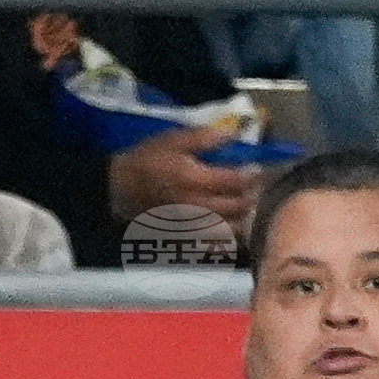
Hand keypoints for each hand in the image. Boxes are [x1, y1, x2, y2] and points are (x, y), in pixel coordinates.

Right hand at [107, 124, 260, 228]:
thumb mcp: (174, 140)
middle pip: (236, 207)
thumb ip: (204, 137)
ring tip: (248, 208)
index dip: (251, 175)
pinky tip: (232, 229)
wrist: (121, 188)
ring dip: (244, 219)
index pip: (234, 181)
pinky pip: (214, 244)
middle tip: (257, 189)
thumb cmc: (148, 159)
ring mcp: (192, 226)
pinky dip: (227, 238)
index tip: (257, 170)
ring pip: (230, 229)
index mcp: (195, 180)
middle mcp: (197, 207)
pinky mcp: (186, 238)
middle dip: (251, 197)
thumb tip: (232, 134)